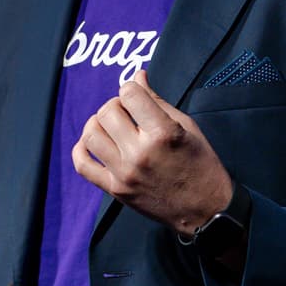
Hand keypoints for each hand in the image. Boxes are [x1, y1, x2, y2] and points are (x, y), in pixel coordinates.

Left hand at [72, 70, 233, 234]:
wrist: (205, 210)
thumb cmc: (200, 164)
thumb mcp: (186, 126)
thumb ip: (157, 100)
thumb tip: (137, 75)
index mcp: (162, 133)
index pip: (129, 94)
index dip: (131, 89)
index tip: (137, 97)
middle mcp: (140, 153)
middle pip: (107, 112)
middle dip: (115, 105)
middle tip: (127, 113)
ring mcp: (125, 173)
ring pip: (91, 134)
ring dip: (98, 124)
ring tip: (112, 127)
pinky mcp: (116, 190)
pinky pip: (83, 166)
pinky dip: (80, 150)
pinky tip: (92, 143)